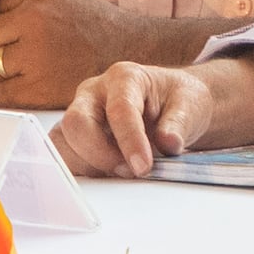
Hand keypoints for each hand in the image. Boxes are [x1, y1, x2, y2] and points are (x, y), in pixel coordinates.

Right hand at [54, 62, 219, 178]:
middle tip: (130, 172)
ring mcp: (80, 114)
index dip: (130, 141)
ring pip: (63, 142)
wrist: (174, 106)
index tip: (143, 167)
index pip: (119, 109)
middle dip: (100, 155)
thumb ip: (179, 123)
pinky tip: (108, 175)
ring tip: (122, 172)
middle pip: (76, 123)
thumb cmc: (179, 101)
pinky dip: (82, 171)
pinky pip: (65, 157)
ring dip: (89, 166)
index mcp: (125, 78)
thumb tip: (168, 143)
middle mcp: (94, 92)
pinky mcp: (74, 137)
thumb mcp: (191, 105)